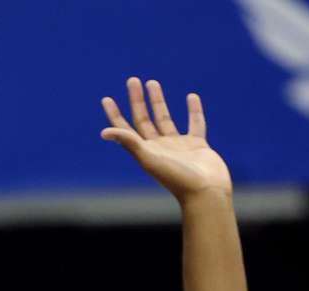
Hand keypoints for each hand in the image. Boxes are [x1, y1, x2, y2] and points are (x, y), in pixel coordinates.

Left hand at [101, 78, 231, 200]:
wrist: (205, 191)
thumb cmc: (176, 178)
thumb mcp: (149, 158)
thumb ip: (129, 142)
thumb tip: (104, 132)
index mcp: (144, 152)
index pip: (125, 130)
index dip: (115, 115)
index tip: (106, 98)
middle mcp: (158, 148)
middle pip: (143, 120)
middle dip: (136, 101)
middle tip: (132, 80)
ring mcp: (178, 146)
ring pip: (165, 119)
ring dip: (158, 101)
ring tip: (152, 82)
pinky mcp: (197, 145)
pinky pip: (195, 123)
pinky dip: (193, 110)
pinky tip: (191, 96)